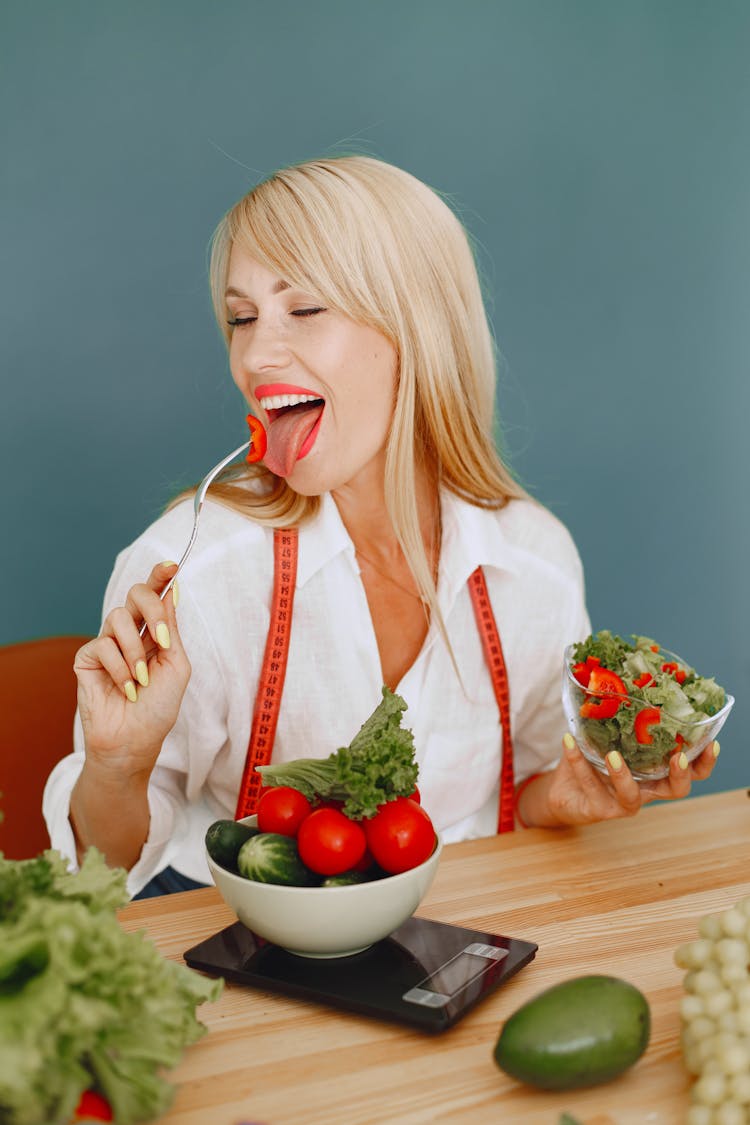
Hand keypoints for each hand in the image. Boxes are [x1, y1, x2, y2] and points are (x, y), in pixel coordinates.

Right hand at [74, 561, 190, 778]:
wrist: (134, 742)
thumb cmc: (159, 708)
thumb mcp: (176, 666)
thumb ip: (170, 629)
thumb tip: (172, 591)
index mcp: (154, 634)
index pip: (155, 597)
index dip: (160, 577)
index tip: (172, 565)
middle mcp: (130, 634)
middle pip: (135, 595)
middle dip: (151, 608)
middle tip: (160, 637)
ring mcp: (107, 644)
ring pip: (118, 618)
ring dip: (135, 652)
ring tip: (141, 680)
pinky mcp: (86, 658)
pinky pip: (102, 645)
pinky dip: (119, 668)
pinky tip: (126, 689)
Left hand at [542, 734, 720, 826]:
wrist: (563, 792)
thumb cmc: (592, 761)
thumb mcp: (606, 738)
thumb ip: (615, 718)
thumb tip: (616, 679)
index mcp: (654, 772)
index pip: (689, 772)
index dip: (703, 762)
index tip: (712, 742)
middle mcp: (645, 790)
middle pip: (675, 791)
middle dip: (680, 775)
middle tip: (678, 756)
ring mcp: (622, 804)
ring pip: (630, 796)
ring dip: (622, 774)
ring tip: (612, 754)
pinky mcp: (597, 810)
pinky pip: (589, 785)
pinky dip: (577, 761)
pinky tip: (568, 741)